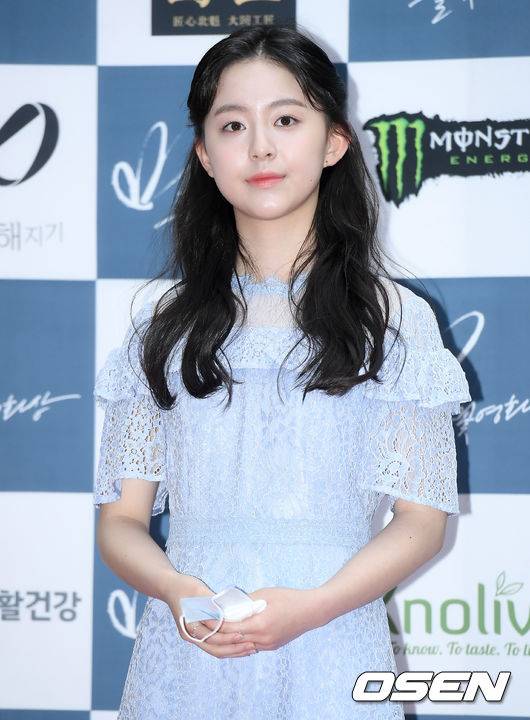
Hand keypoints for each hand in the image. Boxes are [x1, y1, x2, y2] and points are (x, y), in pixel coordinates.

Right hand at [166, 576, 256, 658]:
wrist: (169, 586)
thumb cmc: (184, 586)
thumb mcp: (199, 591)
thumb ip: (212, 603)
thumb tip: (229, 613)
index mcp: (190, 624)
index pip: (212, 636)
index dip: (228, 637)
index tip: (243, 634)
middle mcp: (190, 634)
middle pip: (214, 648)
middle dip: (234, 648)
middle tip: (251, 646)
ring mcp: (193, 636)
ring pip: (214, 650)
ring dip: (232, 651)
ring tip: (249, 649)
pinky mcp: (198, 633)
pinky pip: (213, 645)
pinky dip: (226, 646)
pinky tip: (239, 645)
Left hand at [202, 586, 325, 652]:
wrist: (312, 611)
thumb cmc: (289, 598)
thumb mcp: (265, 594)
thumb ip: (246, 601)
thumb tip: (230, 604)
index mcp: (259, 625)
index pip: (229, 629)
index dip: (215, 624)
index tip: (204, 617)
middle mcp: (262, 639)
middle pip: (233, 640)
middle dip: (218, 633)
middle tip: (206, 625)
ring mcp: (268, 645)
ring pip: (242, 645)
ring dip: (229, 639)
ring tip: (217, 630)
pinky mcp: (273, 646)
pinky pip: (252, 645)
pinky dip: (242, 640)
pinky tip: (235, 634)